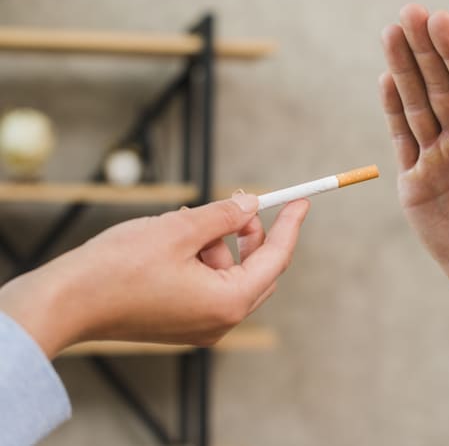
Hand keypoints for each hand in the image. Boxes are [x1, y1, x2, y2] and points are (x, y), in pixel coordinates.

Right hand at [0, 194, 308, 358]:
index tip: (302, 201)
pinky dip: (202, 258)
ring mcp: (201, 325)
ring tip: (187, 220)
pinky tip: (177, 238)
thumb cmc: (119, 267)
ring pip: (230, 273)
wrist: (67, 302)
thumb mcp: (179, 229)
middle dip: (249, 232)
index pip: (276, 258)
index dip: (290, 226)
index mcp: (228, 301)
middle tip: (236, 204)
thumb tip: (251, 205)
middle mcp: (220, 321)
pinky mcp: (182, 322)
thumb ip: (223, 216)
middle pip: (257, 268)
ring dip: (218, 242)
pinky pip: (208, 284)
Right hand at [380, 5, 448, 363]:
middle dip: (424, 50)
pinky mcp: (415, 181)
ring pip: (417, 105)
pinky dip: (393, 110)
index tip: (440, 20)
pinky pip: (402, 139)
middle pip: (441, 86)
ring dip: (403, 70)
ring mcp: (438, 158)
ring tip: (390, 34)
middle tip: (407, 13)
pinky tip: (386, 80)